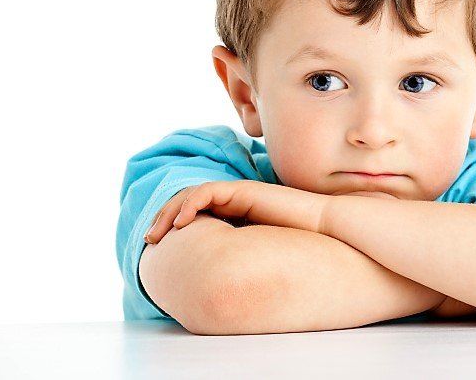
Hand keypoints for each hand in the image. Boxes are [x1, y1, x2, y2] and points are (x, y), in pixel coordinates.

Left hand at [144, 180, 330, 243]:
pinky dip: (191, 204)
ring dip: (171, 211)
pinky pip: (209, 192)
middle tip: (150, 239)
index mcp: (237, 215)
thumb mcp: (259, 254)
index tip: (160, 248)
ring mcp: (239, 194)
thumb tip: (216, 284)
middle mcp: (235, 202)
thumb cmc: (300, 245)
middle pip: (188, 203)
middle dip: (164, 219)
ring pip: (193, 195)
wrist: (324, 227)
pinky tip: (183, 223)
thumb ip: (240, 257)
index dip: (175, 226)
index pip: (197, 214)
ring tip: (159, 233)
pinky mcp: (245, 190)